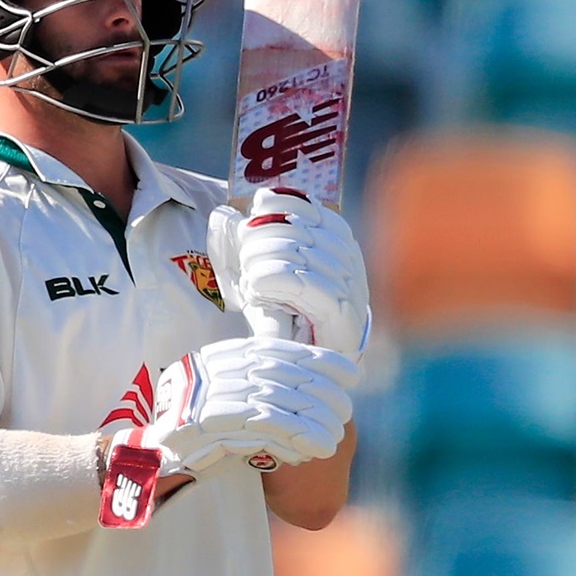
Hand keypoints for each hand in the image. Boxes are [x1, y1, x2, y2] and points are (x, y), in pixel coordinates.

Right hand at [99, 336, 358, 528]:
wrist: (151, 463)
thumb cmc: (198, 437)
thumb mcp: (230, 402)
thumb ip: (260, 388)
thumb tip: (314, 380)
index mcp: (217, 358)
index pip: (275, 351)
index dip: (315, 360)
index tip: (349, 371)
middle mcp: (210, 371)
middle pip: (277, 376)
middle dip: (319, 392)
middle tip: (346, 410)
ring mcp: (205, 396)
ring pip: (273, 402)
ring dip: (310, 420)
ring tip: (335, 436)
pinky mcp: (206, 426)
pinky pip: (260, 428)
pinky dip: (292, 437)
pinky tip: (315, 448)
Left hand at [208, 188, 371, 363]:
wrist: (301, 371)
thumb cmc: (281, 318)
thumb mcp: (260, 272)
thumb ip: (245, 242)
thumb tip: (224, 214)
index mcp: (337, 242)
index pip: (310, 208)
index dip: (279, 204)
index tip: (255, 215)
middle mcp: (349, 261)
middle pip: (300, 229)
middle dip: (262, 239)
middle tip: (245, 264)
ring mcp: (351, 288)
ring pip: (299, 254)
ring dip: (262, 264)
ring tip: (250, 283)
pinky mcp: (343, 316)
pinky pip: (307, 284)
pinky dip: (274, 279)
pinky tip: (257, 286)